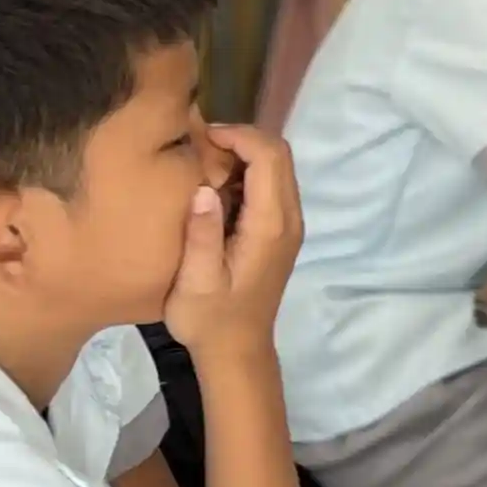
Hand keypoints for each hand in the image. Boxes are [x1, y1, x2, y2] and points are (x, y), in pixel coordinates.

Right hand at [165, 125, 299, 358]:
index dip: (239, 136)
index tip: (201, 136)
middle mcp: (289, 219)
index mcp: (271, 225)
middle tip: (198, 146)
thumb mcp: (196, 281)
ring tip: (201, 161)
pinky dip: (247, 173)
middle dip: (242, 139)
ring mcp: (289, 225)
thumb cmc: (210, 319)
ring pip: (278, 168)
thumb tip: (205, 189)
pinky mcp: (280, 231)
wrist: (237, 349)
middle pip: (279, 156)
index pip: (270, 158)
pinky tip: (214, 186)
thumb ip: (202, 235)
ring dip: (245, 155)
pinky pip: (271, 186)